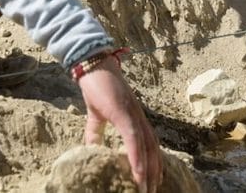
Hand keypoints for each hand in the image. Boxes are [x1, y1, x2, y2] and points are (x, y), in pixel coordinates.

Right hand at [78, 56, 161, 191]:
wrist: (93, 66)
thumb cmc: (97, 87)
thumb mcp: (96, 115)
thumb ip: (95, 132)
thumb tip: (91, 149)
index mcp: (135, 119)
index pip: (149, 145)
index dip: (153, 163)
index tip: (152, 182)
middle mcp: (139, 118)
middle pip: (153, 150)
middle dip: (154, 173)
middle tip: (151, 191)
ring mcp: (133, 115)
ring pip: (145, 147)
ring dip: (147, 170)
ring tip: (146, 189)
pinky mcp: (123, 113)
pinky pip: (133, 138)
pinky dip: (136, 156)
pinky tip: (138, 172)